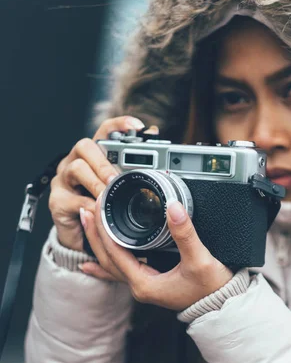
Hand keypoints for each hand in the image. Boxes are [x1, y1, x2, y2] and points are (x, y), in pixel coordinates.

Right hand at [49, 116, 144, 250]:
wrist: (83, 238)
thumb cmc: (104, 209)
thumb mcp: (121, 191)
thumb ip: (134, 174)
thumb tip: (160, 161)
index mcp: (94, 156)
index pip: (104, 131)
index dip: (119, 125)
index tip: (138, 127)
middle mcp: (75, 162)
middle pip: (85, 146)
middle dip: (104, 161)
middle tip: (117, 178)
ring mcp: (64, 181)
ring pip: (76, 168)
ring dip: (96, 182)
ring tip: (107, 195)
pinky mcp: (57, 202)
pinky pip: (73, 199)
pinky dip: (88, 206)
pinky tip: (98, 211)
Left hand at [79, 196, 233, 310]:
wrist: (223, 306)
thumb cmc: (212, 289)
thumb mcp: (199, 259)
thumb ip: (185, 233)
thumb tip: (173, 207)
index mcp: (145, 284)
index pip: (114, 253)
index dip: (103, 230)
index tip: (97, 209)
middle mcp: (140, 287)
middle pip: (107, 259)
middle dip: (94, 235)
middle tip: (86, 211)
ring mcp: (145, 286)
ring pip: (113, 265)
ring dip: (99, 245)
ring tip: (88, 226)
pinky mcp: (152, 282)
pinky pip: (122, 270)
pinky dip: (107, 262)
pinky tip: (93, 263)